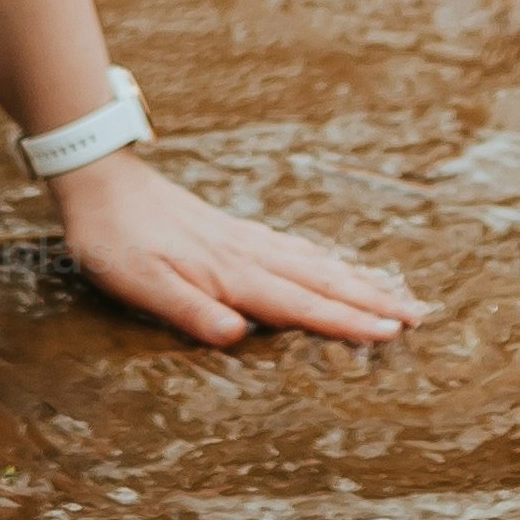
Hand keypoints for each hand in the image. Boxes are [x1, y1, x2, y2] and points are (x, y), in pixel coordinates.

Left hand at [51, 153, 429, 345]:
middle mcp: (248, 255)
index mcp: (232, 275)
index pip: (301, 305)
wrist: (100, 181)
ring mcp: (243, 239)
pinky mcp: (231, 231)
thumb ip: (190, 311)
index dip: (348, 322)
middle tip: (420, 315)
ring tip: (393, 293)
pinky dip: (324, 260)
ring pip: (313, 262)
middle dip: (372, 301)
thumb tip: (237, 338)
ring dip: (356, 280)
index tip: (393, 333)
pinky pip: (293, 249)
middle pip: (322, 281)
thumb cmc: (114, 241)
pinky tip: (330, 262)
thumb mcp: (141, 285)